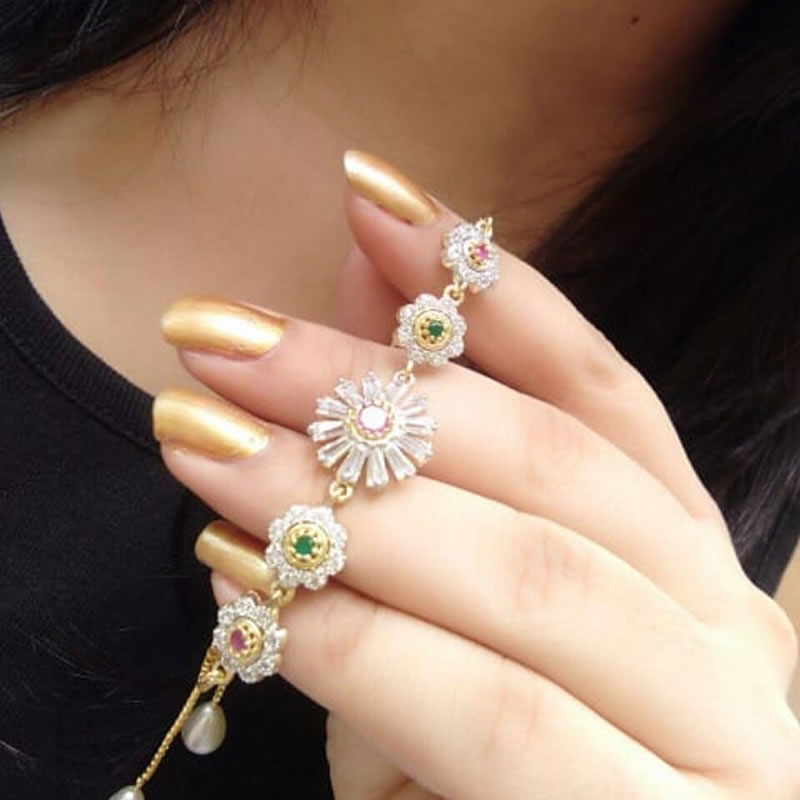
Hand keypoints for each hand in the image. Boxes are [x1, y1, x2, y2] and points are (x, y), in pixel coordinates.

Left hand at [155, 188, 799, 798]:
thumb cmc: (466, 754)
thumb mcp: (438, 595)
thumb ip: (419, 447)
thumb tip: (367, 279)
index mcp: (683, 559)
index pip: (599, 393)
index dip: (492, 288)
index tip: (373, 198)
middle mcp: (725, 631)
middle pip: (554, 469)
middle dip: (374, 393)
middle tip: (221, 342)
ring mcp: (715, 734)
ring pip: (532, 580)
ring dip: (347, 503)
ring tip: (202, 442)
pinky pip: (491, 712)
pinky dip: (358, 641)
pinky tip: (247, 586)